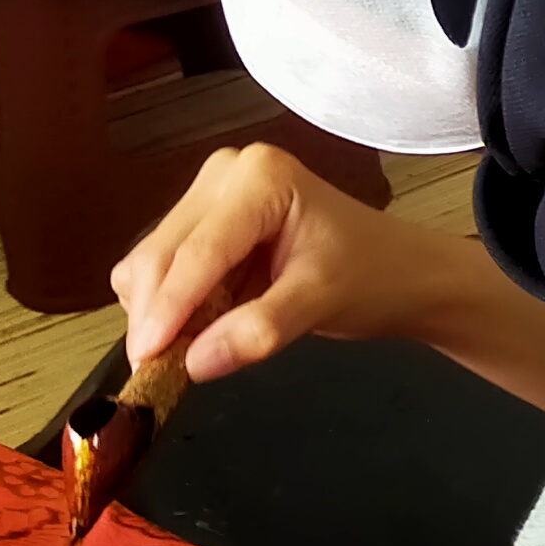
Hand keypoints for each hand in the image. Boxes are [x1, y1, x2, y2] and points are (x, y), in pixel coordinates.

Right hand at [113, 143, 420, 382]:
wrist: (400, 272)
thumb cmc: (372, 276)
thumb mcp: (321, 302)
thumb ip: (259, 330)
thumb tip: (195, 362)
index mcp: (259, 178)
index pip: (198, 252)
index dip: (168, 309)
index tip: (144, 360)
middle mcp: (225, 174)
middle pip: (162, 253)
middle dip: (155, 315)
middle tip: (158, 371)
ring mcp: (210, 196)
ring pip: (151, 263)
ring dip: (158, 312)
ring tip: (187, 348)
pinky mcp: (202, 224)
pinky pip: (161, 269)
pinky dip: (167, 305)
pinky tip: (197, 326)